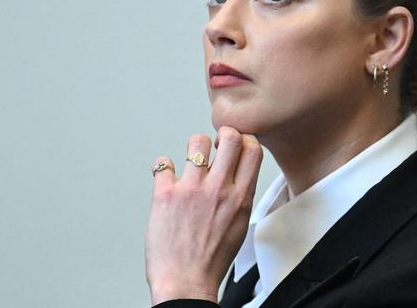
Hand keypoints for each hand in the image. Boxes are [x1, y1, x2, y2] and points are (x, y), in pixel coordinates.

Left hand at [145, 127, 262, 304]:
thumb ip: (238, 196)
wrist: (185, 283)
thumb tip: (235, 175)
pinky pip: (163, 163)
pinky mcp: (165, 194)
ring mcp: (191, 189)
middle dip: (223, 134)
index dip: (244, 140)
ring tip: (190, 162)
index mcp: (240, 197)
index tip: (235, 146)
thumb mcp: (239, 225)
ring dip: (194, 148)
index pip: (253, 149)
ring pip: (197, 141)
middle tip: (215, 146)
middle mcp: (218, 189)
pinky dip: (163, 167)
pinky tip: (167, 177)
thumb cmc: (211, 260)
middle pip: (230, 136)